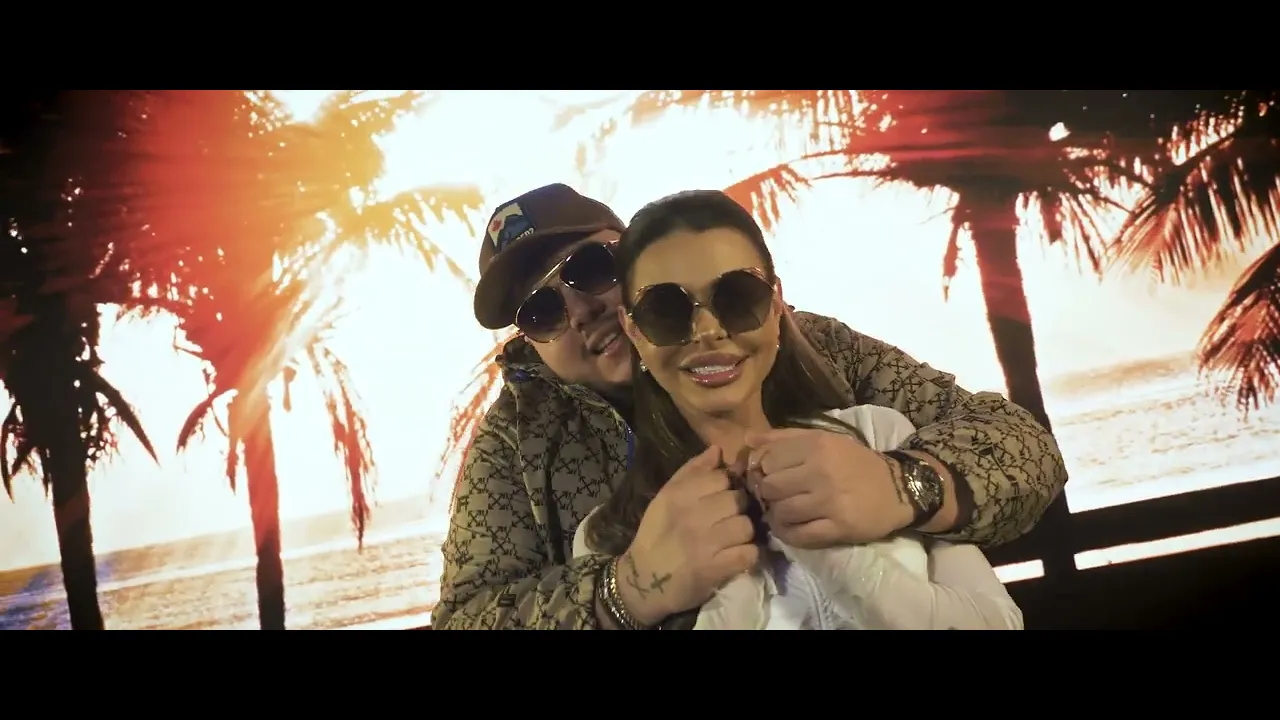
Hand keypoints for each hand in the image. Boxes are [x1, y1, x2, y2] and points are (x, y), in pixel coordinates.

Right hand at [618, 446, 759, 625]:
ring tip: (731, 540)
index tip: (720, 498)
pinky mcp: (716, 568)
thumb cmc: (656, 535)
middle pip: (738, 500)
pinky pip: (749, 553)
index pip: (722, 477)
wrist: (644, 580)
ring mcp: (706, 542)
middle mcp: (693, 515)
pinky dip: (747, 556)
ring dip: (743, 534)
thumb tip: (718, 450)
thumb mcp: (665, 497)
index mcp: (679, 494)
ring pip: (747, 526)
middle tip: (726, 521)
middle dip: (737, 510)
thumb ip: (692, 471)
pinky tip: (735, 556)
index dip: (726, 487)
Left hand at [744, 427, 912, 548]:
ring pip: (781, 512)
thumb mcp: (823, 440)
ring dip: (776, 515)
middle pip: (770, 487)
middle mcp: (821, 471)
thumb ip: (784, 438)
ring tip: (783, 513)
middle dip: (767, 494)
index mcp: (816, 445)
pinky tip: (790, 528)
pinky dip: (787, 534)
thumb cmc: (854, 462)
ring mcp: (830, 501)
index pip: (767, 459)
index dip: (761, 470)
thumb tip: (747, 440)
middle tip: (775, 497)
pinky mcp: (838, 527)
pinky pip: (799, 535)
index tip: (768, 477)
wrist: (897, 488)